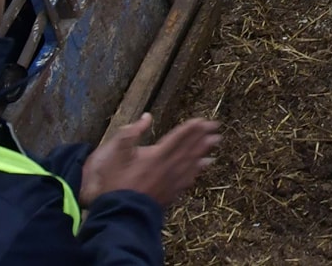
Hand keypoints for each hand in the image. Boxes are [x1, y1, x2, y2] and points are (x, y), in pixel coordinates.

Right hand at [81, 114, 220, 208]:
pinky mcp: (171, 194)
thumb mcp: (115, 155)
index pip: (178, 138)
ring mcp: (172, 182)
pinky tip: (204, 165)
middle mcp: (168, 167)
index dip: (190, 128)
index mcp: (156, 155)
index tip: (202, 120)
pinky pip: (189, 178)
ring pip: (192, 162)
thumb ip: (131, 134)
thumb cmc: (116, 184)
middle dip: (203, 136)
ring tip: (216, 141)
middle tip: (216, 126)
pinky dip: (198, 169)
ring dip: (204, 150)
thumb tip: (147, 116)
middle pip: (189, 148)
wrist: (120, 215)